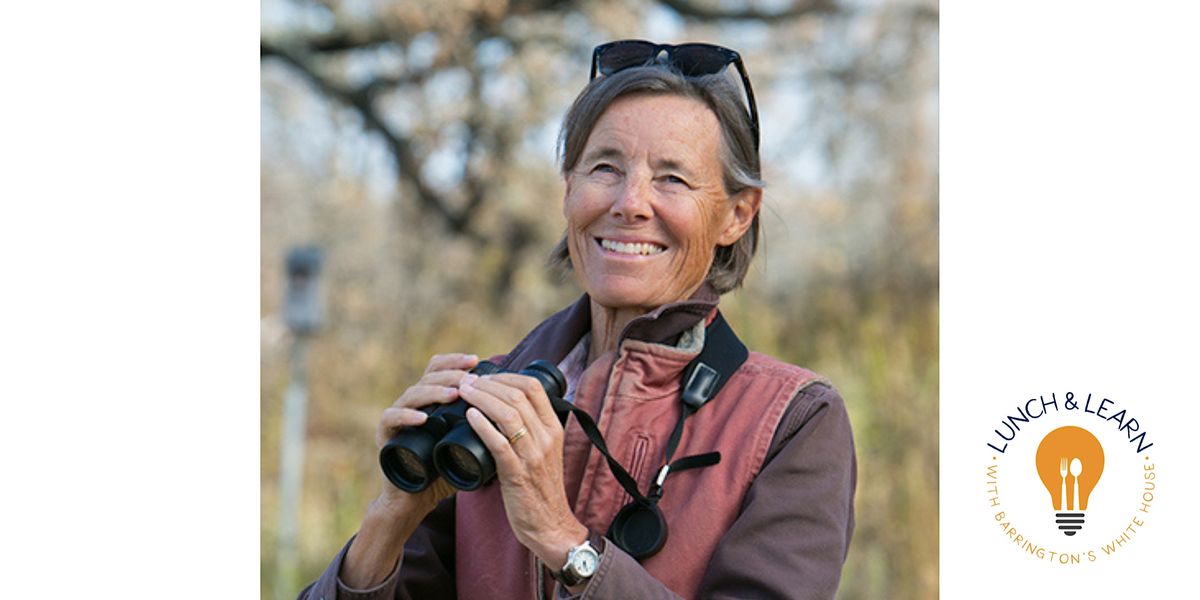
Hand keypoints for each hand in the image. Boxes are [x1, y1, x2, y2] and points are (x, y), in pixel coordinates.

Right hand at [344, 352, 479, 588]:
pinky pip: (390, 419)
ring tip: (454, 395)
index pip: (440, 370)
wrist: (416, 500)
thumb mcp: (469, 445)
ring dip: (434, 392)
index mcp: (432, 402)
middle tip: (469, 378)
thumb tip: (520, 412)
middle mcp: (413, 404)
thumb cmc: (444, 472)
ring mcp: (398, 418)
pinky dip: (406, 417)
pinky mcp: (385, 436)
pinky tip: (422, 418)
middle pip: (428, 376)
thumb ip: (487, 428)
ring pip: (412, 394)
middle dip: (450, 374)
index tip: (477, 360)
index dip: (456, 362)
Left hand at [458, 372, 587, 570]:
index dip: (506, 376)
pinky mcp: (517, 474)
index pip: (533, 387)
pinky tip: (470, 415)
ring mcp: (533, 455)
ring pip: (508, 414)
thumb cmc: (541, 489)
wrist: (550, 525)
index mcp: (554, 428)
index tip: (486, 377)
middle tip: (467, 382)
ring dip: (482, 398)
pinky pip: (499, 443)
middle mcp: (546, 438)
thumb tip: (506, 408)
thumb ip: (532, 430)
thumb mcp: (544, 452)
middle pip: (517, 396)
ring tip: (464, 393)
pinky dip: (483, 425)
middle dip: (488, 384)